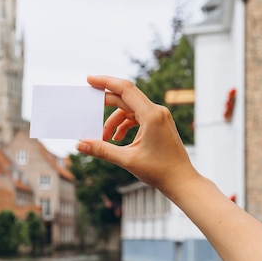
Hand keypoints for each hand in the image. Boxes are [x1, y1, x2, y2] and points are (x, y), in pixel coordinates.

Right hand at [76, 75, 199, 195]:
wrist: (182, 181)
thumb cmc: (159, 171)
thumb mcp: (127, 160)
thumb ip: (102, 149)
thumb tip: (80, 145)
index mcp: (151, 115)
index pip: (125, 89)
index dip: (106, 82)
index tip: (89, 79)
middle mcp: (156, 111)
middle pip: (125, 98)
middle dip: (105, 105)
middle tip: (88, 109)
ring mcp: (159, 117)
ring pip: (129, 109)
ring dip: (114, 121)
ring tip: (104, 138)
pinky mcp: (158, 123)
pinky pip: (137, 117)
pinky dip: (124, 125)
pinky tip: (117, 139)